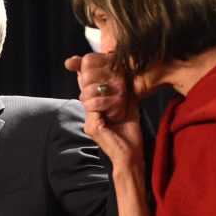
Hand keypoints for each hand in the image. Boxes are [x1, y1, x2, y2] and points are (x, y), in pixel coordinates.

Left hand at [65, 53, 128, 122]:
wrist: (118, 113)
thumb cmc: (100, 90)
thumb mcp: (90, 75)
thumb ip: (79, 65)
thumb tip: (68, 63)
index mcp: (111, 61)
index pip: (87, 60)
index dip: (84, 71)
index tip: (91, 78)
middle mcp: (117, 72)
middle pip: (86, 76)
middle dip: (85, 86)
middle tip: (93, 91)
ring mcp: (119, 87)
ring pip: (89, 90)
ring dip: (86, 99)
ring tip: (94, 100)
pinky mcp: (118, 101)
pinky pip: (94, 103)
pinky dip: (90, 107)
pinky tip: (96, 107)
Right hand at [65, 54, 142, 170]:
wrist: (131, 156)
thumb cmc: (130, 134)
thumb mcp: (128, 106)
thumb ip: (122, 91)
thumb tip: (124, 73)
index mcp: (94, 109)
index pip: (86, 85)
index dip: (84, 70)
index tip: (86, 59)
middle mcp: (89, 114)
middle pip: (85, 86)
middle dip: (99, 78)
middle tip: (117, 76)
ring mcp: (88, 121)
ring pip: (89, 94)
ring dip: (108, 93)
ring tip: (122, 95)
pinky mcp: (92, 127)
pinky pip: (95, 106)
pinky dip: (110, 104)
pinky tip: (119, 108)